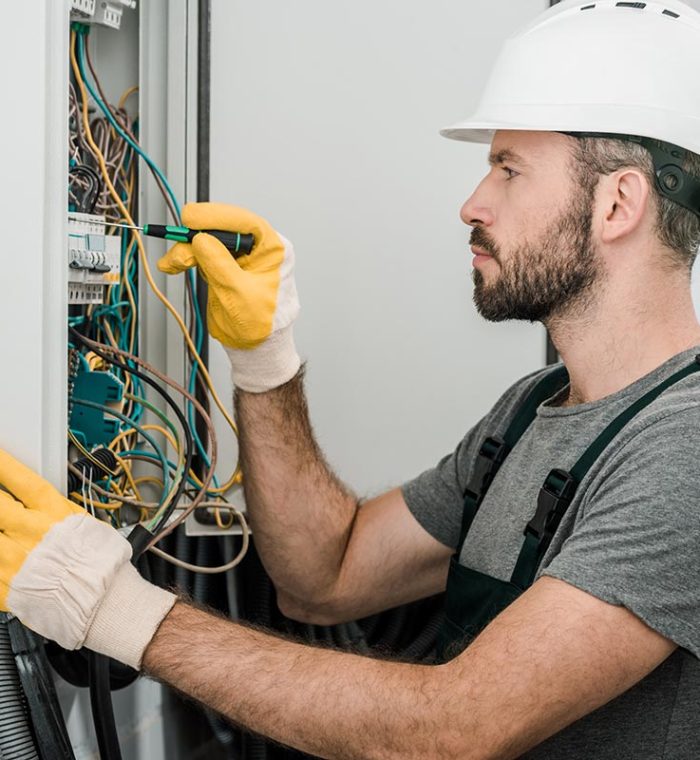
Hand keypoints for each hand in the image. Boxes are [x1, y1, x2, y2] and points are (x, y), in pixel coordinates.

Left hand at [0, 450, 175, 668]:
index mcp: (52, 514)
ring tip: (3, 534)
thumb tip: (44, 507)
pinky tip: (0, 560)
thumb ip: (58, 515)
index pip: (20, 481)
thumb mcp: (87, 525)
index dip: (3, 466)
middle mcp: (29, 533)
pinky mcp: (6, 588)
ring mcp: (14, 560)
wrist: (104, 601)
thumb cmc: (104, 566)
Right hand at [158, 203, 300, 391]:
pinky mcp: (224, 266)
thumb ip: (220, 265)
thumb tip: (201, 239)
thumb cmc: (263, 325)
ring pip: (207, 240)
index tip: (191, 217)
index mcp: (273, 249)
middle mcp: (257, 248)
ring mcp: (239, 256)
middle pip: (222, 228)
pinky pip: (202, 254)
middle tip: (180, 246)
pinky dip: (186, 258)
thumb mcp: (240, 294)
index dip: (216, 216)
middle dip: (196, 237)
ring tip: (174, 263)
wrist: (257, 348)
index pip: (244, 221)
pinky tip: (173, 264)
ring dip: (186, 249)